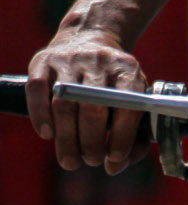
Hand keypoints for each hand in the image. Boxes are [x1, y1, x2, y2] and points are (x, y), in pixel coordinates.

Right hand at [26, 31, 150, 174]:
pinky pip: (38, 90)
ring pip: (65, 103)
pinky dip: (40, 116)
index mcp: (129, 70)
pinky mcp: (44, 61)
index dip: (122, 136)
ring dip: (66, 139)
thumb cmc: (113, 81)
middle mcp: (101, 62)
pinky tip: (47, 134)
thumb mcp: (132, 96)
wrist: (89, 39)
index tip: (114, 158)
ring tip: (71, 160)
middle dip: (92, 143)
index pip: (129, 105)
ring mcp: (71, 60)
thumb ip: (133, 133)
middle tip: (90, 161)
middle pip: (93, 108)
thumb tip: (118, 166)